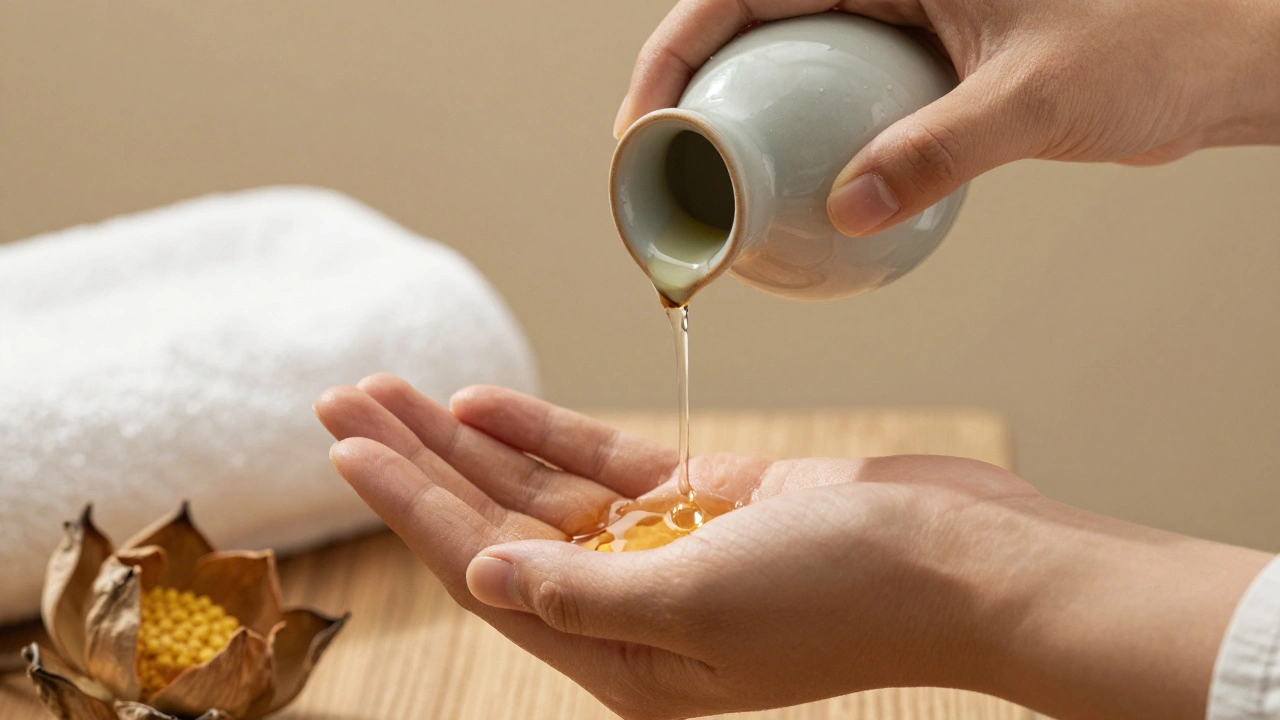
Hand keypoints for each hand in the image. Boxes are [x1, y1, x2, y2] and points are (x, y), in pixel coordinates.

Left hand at [315, 376, 1270, 719]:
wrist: (965, 558)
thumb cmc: (849, 596)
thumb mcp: (704, 606)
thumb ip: (585, 595)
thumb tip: (486, 573)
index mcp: (622, 657)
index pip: (487, 571)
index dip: (412, 508)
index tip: (348, 448)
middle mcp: (631, 609)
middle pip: (496, 527)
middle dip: (419, 465)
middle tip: (344, 401)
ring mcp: (666, 551)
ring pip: (539, 492)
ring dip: (468, 442)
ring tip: (395, 390)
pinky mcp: (706, 502)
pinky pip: (604, 465)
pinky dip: (547, 433)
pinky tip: (488, 403)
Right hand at [613, 0, 1279, 236]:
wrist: (1213, 62)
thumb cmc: (1155, 43)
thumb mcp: (1037, 98)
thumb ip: (940, 150)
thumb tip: (850, 210)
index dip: (678, 49)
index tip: (645, 122)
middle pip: (745, 23)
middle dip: (682, 88)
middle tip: (648, 169)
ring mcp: (896, 22)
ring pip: (781, 64)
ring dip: (727, 121)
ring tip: (690, 190)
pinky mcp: (915, 64)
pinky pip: (827, 100)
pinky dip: (790, 144)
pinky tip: (774, 197)